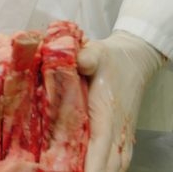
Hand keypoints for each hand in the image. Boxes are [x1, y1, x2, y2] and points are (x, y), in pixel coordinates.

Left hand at [78, 31, 165, 171]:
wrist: (133, 59)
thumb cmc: (110, 59)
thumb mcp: (96, 53)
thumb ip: (86, 58)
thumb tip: (79, 61)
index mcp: (107, 112)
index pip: (100, 145)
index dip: (91, 164)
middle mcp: (117, 128)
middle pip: (107, 163)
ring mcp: (122, 134)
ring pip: (115, 165)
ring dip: (99, 171)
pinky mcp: (123, 135)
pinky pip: (119, 161)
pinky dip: (107, 168)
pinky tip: (92, 171)